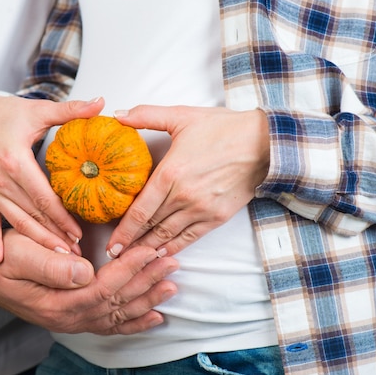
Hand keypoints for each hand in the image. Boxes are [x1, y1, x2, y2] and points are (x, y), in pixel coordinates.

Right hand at [0, 93, 104, 261]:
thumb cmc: (5, 113)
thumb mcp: (38, 110)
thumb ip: (70, 110)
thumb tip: (101, 102)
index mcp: (16, 161)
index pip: (43, 197)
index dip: (61, 218)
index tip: (78, 233)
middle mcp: (1, 180)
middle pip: (32, 215)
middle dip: (55, 236)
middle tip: (75, 253)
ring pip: (16, 222)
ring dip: (37, 241)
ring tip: (57, 257)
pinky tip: (3, 260)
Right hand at [0, 229, 178, 334]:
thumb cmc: (4, 261)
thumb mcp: (19, 254)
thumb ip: (50, 264)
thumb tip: (84, 271)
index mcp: (59, 302)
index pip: (103, 287)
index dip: (129, 269)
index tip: (149, 250)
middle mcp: (71, 318)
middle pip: (117, 301)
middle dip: (146, 280)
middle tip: (171, 262)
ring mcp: (76, 322)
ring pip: (119, 314)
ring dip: (148, 299)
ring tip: (171, 285)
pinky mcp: (79, 319)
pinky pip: (111, 325)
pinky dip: (136, 322)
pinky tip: (155, 317)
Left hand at [106, 105, 269, 257]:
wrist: (264, 143)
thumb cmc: (223, 128)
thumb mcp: (182, 115)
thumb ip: (146, 115)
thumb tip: (117, 115)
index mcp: (169, 173)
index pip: (140, 210)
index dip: (123, 230)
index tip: (111, 244)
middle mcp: (183, 196)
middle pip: (150, 226)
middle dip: (130, 243)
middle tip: (115, 256)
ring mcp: (201, 209)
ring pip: (167, 236)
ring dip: (148, 249)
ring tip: (133, 259)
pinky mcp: (216, 217)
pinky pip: (190, 238)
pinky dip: (174, 248)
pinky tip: (161, 253)